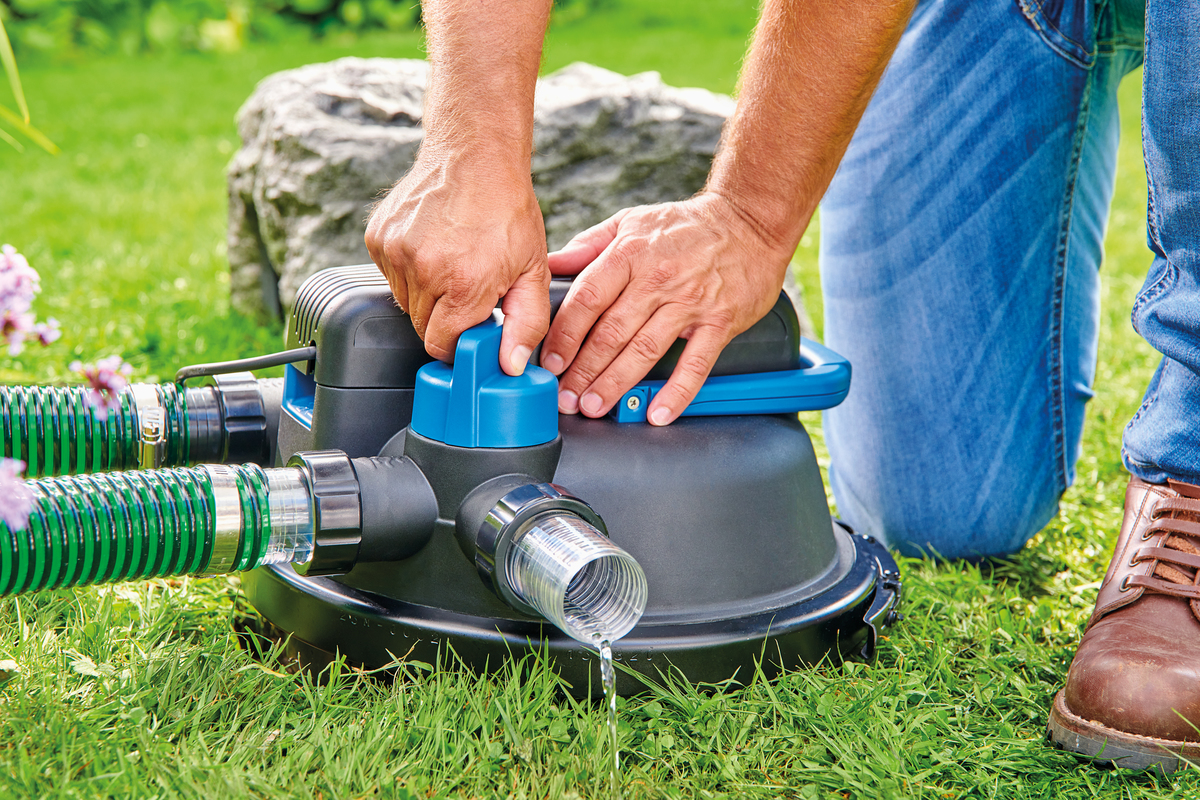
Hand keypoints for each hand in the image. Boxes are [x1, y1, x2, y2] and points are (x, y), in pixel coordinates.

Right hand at [365, 146, 550, 374]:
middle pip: (423, 327)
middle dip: (447, 316)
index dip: (459, 341)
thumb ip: (526, 323)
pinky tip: (434, 246)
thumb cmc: (508, 209)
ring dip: (428, 294)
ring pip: (406, 303)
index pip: (442, 346)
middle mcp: (424, 270)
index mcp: (464, 284)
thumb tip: (511, 366)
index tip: (474, 323)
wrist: (475, 153)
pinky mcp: (378, 237)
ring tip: (453, 261)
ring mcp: (396, 252)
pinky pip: (390, 276)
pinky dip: (410, 269)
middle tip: (470, 285)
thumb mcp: (533, 270)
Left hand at [541, 192, 793, 425]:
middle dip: (583, 370)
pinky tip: (657, 413)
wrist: (749, 221)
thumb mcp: (630, 222)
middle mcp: (658, 279)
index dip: (565, 335)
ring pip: (645, 350)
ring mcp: (690, 302)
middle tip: (565, 397)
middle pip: (611, 332)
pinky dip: (677, 391)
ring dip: (615, 383)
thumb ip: (587, 246)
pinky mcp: (720, 321)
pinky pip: (696, 363)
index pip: (587, 300)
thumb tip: (550, 265)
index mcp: (630, 255)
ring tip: (594, 406)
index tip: (550, 362)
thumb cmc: (685, 226)